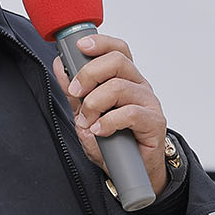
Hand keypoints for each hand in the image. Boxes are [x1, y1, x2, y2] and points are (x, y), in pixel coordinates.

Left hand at [53, 32, 169, 198]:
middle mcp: (138, 86)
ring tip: (88, 121)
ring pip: (119, 87)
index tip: (80, 47)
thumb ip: (74, 91)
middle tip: (76, 92)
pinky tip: (100, 130)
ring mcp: (148, 102)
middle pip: (117, 61)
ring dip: (95, 104)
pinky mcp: (154, 122)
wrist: (130, 171)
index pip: (118, 50)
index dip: (100, 43)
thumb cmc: (113, 140)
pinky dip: (109, 122)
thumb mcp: (85, 113)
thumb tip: (60, 66)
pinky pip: (130, 112)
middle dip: (89, 74)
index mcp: (125, 78)